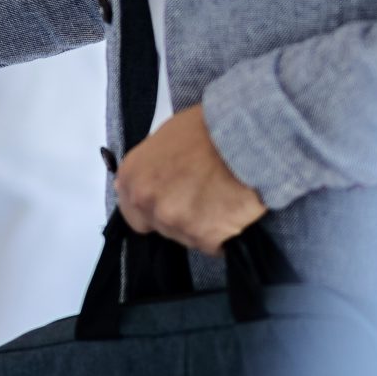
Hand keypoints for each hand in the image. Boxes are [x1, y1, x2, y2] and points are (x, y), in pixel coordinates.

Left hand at [113, 105, 266, 255]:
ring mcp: (174, 222)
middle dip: (179, 217)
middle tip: (201, 197)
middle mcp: (148, 202)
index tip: (171, 201)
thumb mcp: (165, 139)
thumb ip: (148, 168)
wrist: (244, 139)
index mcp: (132, 178)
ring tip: (220, 199)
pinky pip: (213, 245)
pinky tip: (231, 210)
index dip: (154, 208)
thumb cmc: (207, 130)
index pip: (133, 212)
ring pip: (187, 237)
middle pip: (161, 227)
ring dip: (202, 226)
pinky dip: (224, 234)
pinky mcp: (204, 238)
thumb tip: (146, 181)